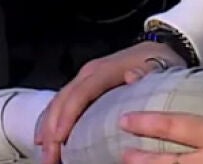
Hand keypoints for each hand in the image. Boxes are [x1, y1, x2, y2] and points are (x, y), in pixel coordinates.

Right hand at [35, 40, 186, 163]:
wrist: (158, 50)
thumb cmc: (158, 64)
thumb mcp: (158, 68)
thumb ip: (147, 74)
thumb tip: (131, 77)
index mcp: (105, 70)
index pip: (82, 92)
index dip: (68, 115)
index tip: (59, 139)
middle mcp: (89, 73)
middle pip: (64, 100)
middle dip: (52, 129)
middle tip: (49, 158)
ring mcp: (84, 79)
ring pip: (58, 102)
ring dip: (48, 129)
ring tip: (45, 155)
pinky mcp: (83, 86)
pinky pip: (62, 103)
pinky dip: (51, 122)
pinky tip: (45, 139)